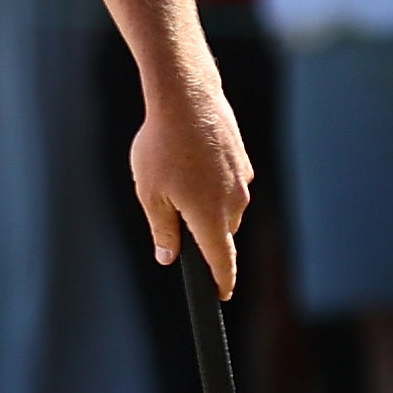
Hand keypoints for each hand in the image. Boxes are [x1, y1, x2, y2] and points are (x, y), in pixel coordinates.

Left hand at [131, 79, 257, 288]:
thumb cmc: (162, 146)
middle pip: (219, 232)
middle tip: (169, 203)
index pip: (222, 261)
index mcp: (210, 216)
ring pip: (224, 206)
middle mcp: (233, 202)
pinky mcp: (242, 160)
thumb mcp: (150, 194)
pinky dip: (211, 179)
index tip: (221, 294)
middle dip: (199, 228)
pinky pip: (227, 182)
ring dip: (204, 201)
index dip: (222, 281)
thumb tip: (168, 256)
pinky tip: (191, 158)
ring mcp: (241, 179)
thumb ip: (163, 231)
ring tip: (176, 173)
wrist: (186, 97)